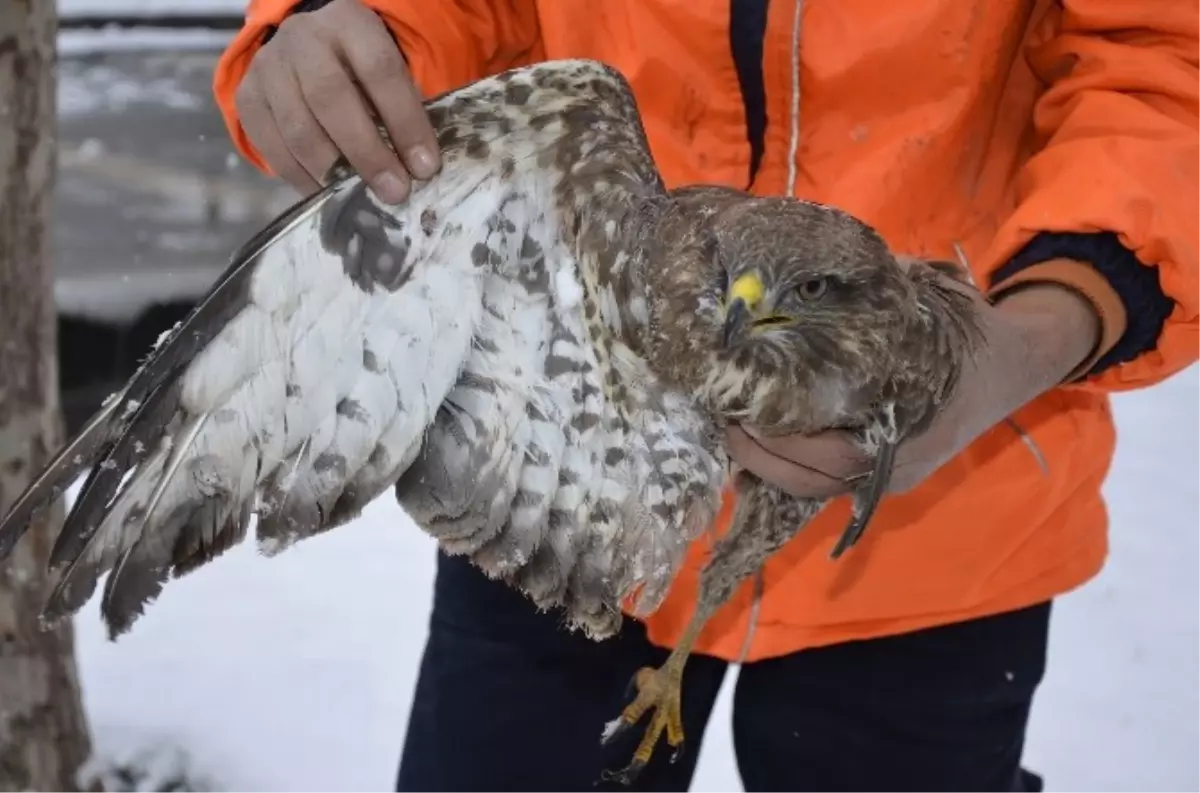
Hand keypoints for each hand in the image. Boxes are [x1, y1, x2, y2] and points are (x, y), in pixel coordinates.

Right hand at [235, 0, 439, 202]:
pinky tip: (327, 195)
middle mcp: (303, 38)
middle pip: (331, 99)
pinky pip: (272, 147)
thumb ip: (404, 111)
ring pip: (298, 128)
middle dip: (367, 153)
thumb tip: (419, 169)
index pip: (380, 70)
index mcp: (349, 23)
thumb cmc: (364, 73)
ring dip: (333, 173)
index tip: (425, 166)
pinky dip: (302, 178)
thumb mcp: (390, 73)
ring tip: (361, 198)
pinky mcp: (247, 97)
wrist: (309, 52)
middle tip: (394, 191)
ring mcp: (268, 66)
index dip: (405, 122)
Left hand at [725, 280, 1101, 497]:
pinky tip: (752, 435)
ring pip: (808, 486)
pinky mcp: (874, 473)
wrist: (1012, 365)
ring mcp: (883, 476)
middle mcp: (891, 467)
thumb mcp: (925, 306)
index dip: (774, 441)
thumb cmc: (966, 334)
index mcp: (906, 435)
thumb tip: (803, 276)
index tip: (735, 410)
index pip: (825, 457)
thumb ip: (871, 298)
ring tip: (726, 424)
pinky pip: (819, 480)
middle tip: (718, 415)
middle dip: (755, 453)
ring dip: (763, 463)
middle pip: (806, 480)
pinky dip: (783, 464)